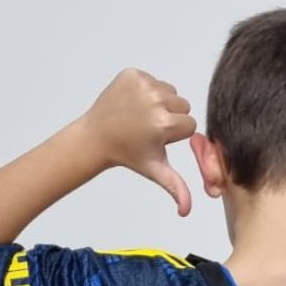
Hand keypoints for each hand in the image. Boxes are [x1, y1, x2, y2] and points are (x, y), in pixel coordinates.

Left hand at [80, 68, 196, 215]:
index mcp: (164, 124)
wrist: (96, 137)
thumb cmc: (127, 153)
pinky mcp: (132, 74)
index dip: (176, 134)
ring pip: (169, 91)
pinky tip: (134, 105)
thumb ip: (176, 188)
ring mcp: (143, 85)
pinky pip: (153, 79)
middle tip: (149, 128)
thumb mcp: (155, 170)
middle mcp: (155, 101)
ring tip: (141, 117)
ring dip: (160, 103)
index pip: (190, 124)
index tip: (157, 139)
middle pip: (182, 105)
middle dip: (170, 116)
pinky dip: (146, 90)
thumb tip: (186, 211)